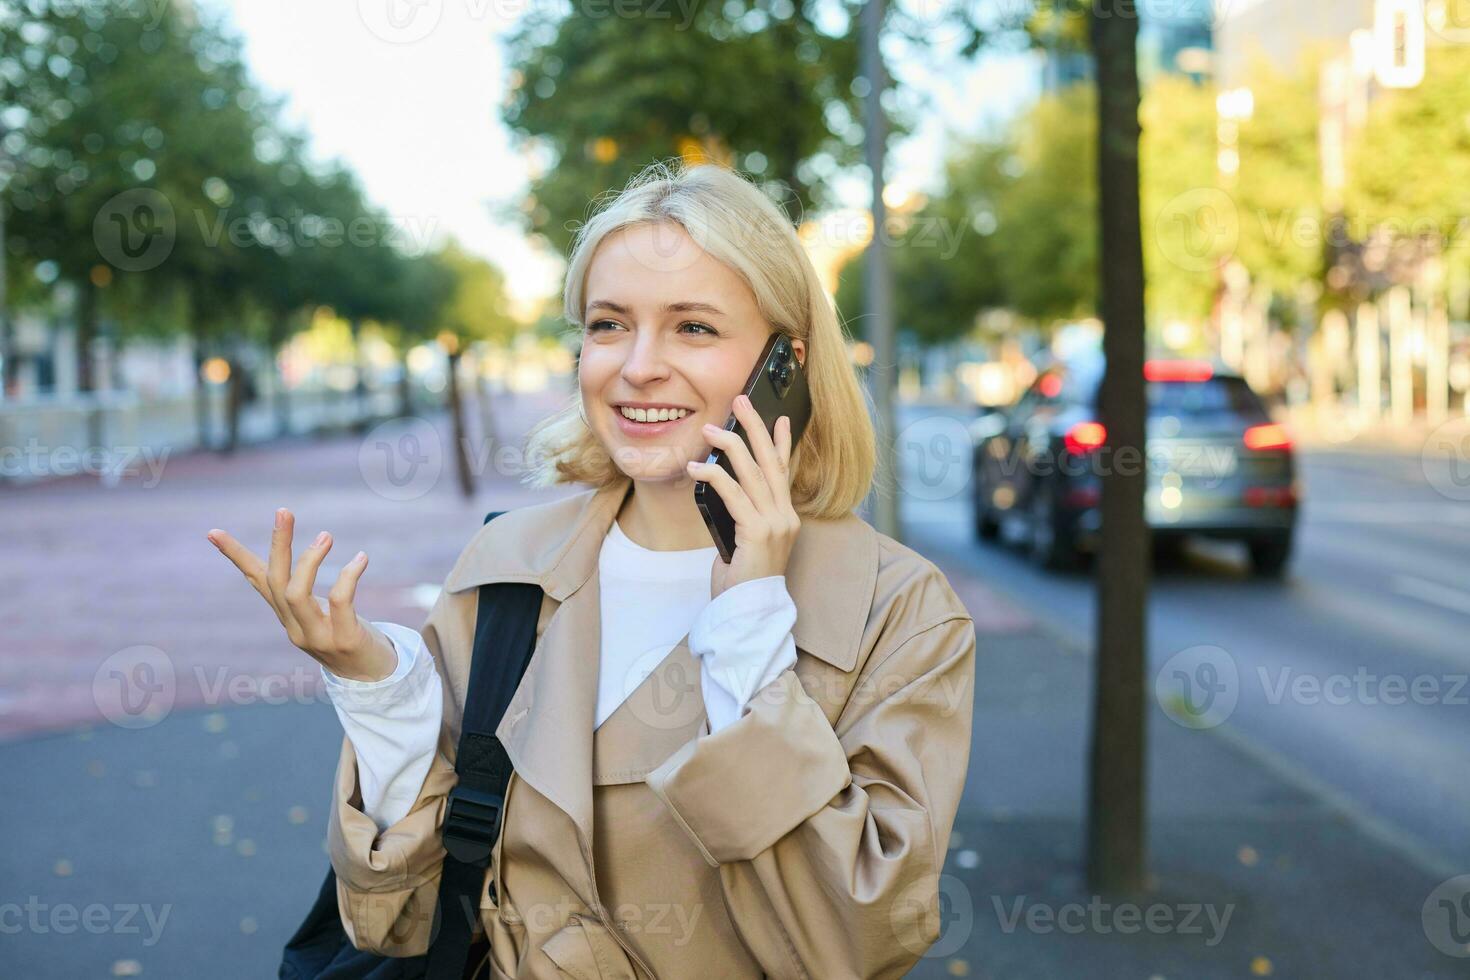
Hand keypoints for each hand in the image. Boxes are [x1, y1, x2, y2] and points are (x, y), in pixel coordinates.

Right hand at [205, 508, 397, 681]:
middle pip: (275, 581)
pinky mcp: (344, 640)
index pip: (257, 581)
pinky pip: (339, 602)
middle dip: (277, 545)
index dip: (235, 556)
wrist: (374, 680)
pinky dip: (349, 576)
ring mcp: (317, 637)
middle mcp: (295, 627)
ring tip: (326, 536)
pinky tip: (361, 558)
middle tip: (284, 511)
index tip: (212, 532)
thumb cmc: (349, 637)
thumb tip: (294, 562)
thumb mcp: (322, 613)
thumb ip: (305, 593)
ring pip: (296, 593)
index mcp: (287, 617)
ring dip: (308, 561)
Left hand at [687, 393, 800, 599]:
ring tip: (710, 428)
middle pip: (771, 461)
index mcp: (785, 517)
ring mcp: (775, 523)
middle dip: (755, 427)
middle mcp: (785, 516)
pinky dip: (713, 476)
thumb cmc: (741, 582)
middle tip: (741, 401)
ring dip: (729, 445)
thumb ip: (741, 517)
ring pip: (753, 471)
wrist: (748, 613)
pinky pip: (733, 494)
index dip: (783, 443)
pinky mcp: (758, 531)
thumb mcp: (742, 542)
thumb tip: (722, 490)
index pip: (784, 472)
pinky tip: (696, 468)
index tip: (781, 418)